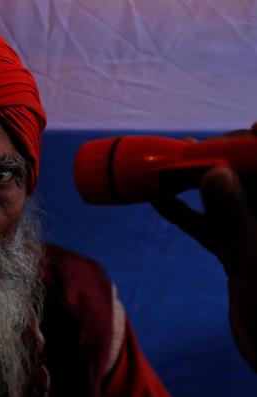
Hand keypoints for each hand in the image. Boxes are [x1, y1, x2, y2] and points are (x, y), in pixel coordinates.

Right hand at [151, 123, 256, 370]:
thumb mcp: (251, 257)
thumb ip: (234, 214)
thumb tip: (213, 173)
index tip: (244, 131)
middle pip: (247, 176)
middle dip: (220, 160)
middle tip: (189, 151)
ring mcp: (251, 232)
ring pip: (224, 197)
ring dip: (194, 184)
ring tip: (167, 168)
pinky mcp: (233, 248)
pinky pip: (206, 224)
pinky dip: (182, 213)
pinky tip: (157, 201)